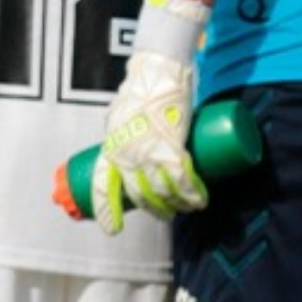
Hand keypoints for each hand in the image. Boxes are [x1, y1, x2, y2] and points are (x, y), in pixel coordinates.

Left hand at [95, 51, 205, 232]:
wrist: (157, 72)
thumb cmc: (140, 91)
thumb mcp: (120, 118)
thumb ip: (123, 136)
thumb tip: (131, 152)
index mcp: (110, 150)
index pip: (102, 189)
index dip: (108, 212)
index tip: (113, 229)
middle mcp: (126, 156)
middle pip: (139, 195)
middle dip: (155, 210)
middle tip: (166, 214)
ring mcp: (148, 152)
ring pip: (163, 191)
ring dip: (178, 206)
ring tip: (188, 208)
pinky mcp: (172, 145)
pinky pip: (182, 179)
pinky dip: (192, 193)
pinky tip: (199, 200)